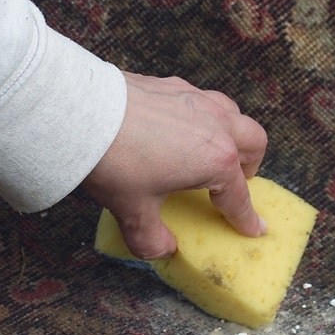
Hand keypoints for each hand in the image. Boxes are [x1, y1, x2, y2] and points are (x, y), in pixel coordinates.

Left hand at [82, 72, 267, 259]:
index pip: (239, 196)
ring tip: (213, 150)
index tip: (254, 228)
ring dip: (232, 134)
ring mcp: (196, 99)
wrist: (80, 113)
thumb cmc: (115, 162)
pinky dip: (203, 117)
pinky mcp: (172, 84)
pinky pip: (202, 99)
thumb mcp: (134, 211)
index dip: (246, 218)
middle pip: (253, 142)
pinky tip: (180, 128)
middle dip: (250, 165)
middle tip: (234, 181)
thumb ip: (152, 238)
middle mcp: (216, 125)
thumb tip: (161, 250)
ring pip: (232, 113)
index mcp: (216, 161)